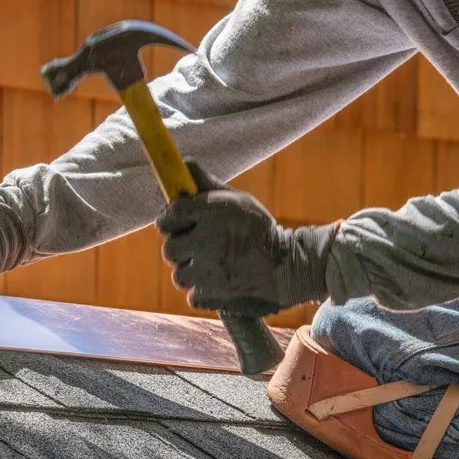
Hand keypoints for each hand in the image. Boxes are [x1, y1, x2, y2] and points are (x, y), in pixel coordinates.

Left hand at [157, 161, 337, 315]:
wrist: (289, 266)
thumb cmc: (259, 230)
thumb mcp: (237, 201)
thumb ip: (206, 185)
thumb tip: (184, 163)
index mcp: (211, 212)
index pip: (169, 215)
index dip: (170, 220)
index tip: (177, 223)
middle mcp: (206, 240)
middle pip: (169, 249)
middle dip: (181, 249)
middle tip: (201, 248)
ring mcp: (207, 271)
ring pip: (179, 275)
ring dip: (193, 272)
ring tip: (216, 266)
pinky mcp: (211, 295)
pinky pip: (192, 295)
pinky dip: (204, 292)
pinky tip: (222, 282)